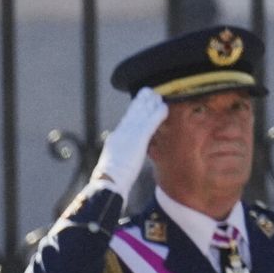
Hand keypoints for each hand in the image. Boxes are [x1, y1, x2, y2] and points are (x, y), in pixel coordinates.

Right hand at [91, 87, 168, 202]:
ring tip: (158, 95)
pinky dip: (158, 114)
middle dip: (141, 101)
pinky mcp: (138, 139)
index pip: (126, 120)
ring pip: (142, 114)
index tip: (139, 102)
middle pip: (133, 112)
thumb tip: (119, 159)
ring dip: (151, 103)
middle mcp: (122, 132)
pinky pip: (150, 123)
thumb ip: (119, 156)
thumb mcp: (113, 163)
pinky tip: (165, 108)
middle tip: (149, 91)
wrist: (108, 181)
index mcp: (115, 138)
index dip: (133, 109)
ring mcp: (130, 134)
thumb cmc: (110, 179)